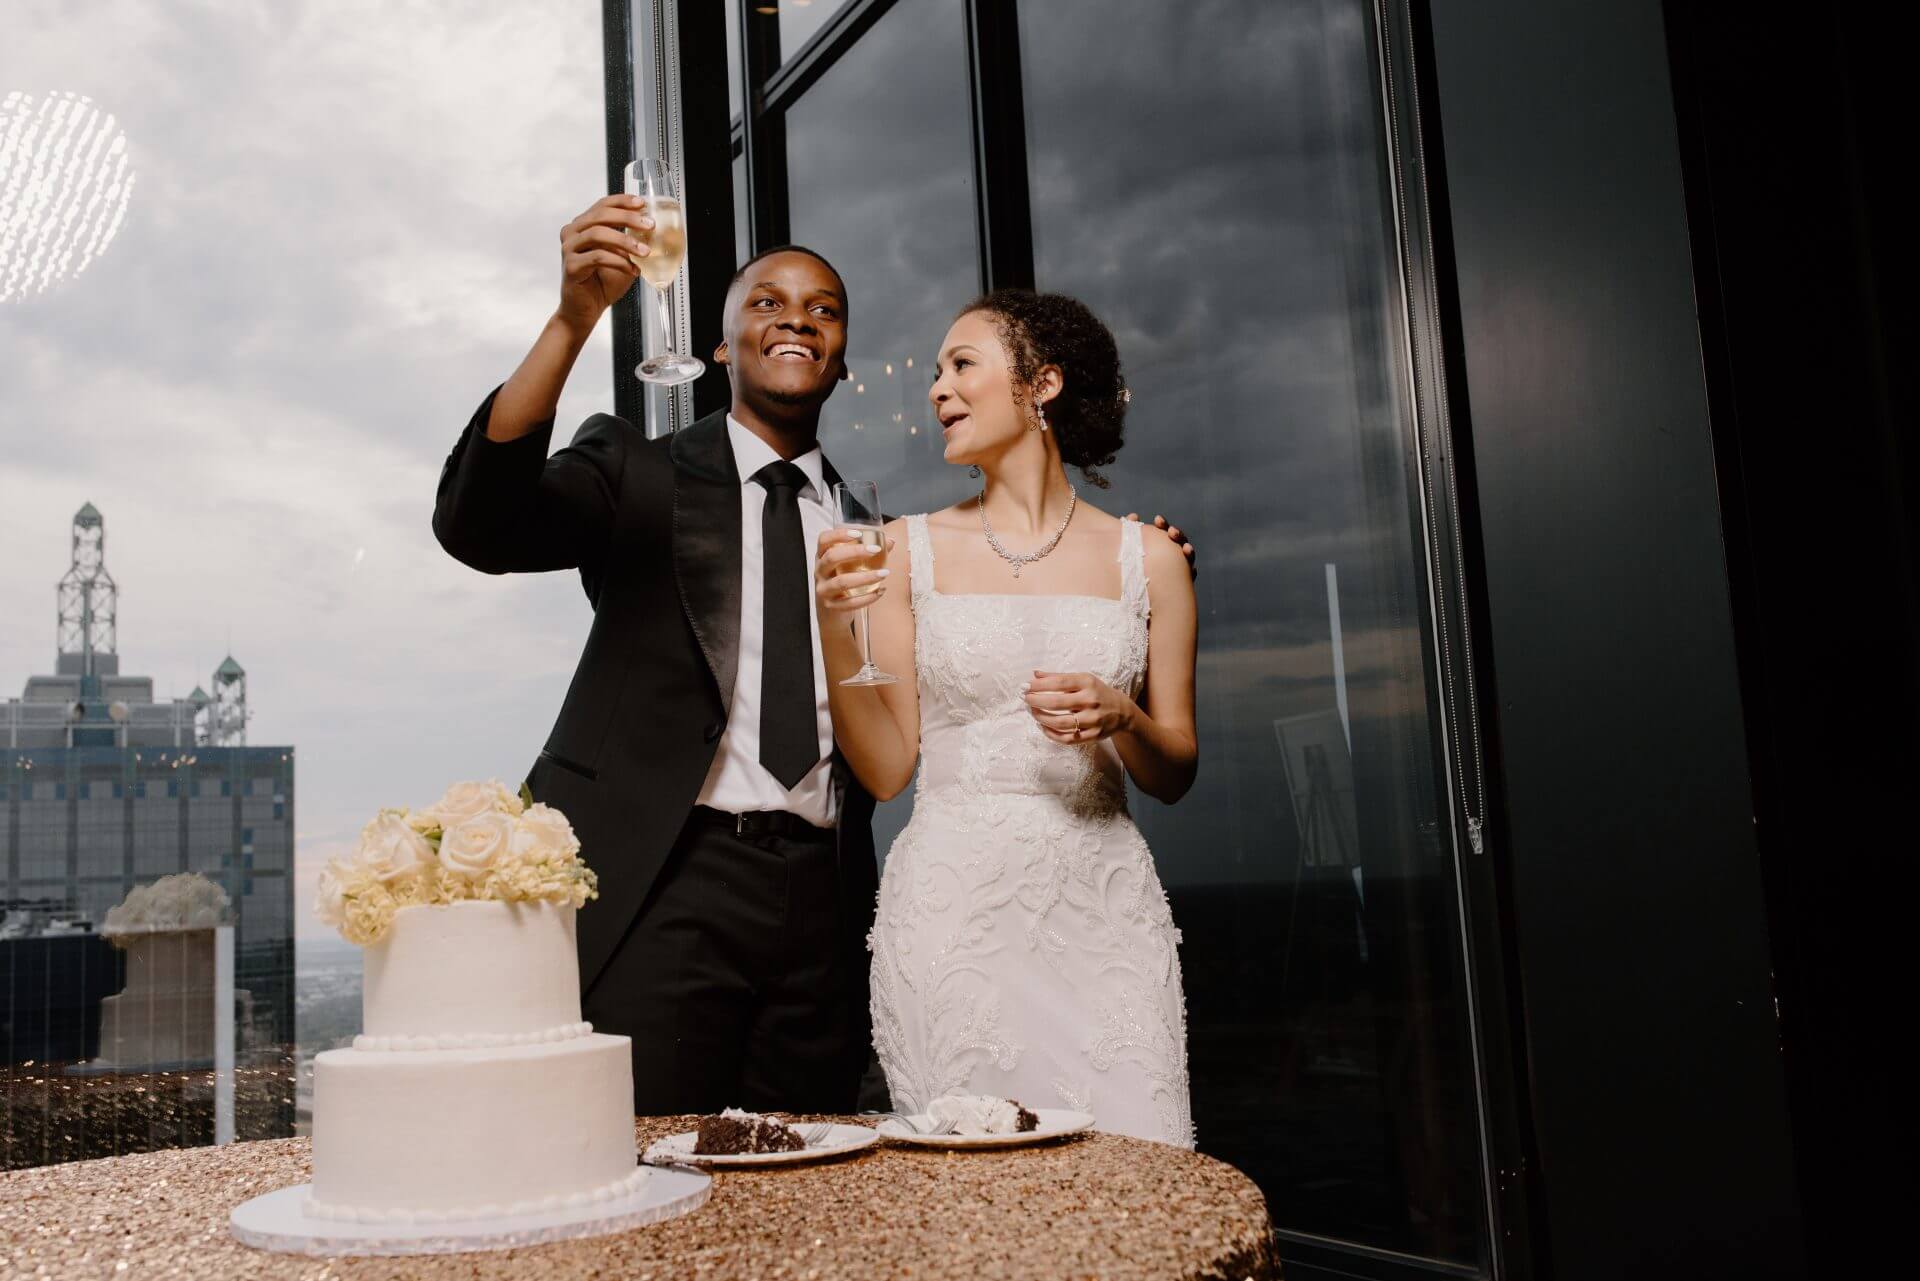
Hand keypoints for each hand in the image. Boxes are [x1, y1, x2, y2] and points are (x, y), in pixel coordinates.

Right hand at [556, 194, 652, 332]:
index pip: (602, 205)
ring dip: (625, 241)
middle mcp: (572, 233)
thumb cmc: (601, 284)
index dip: (622, 201)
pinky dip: (619, 262)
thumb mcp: (622, 257)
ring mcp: (569, 249)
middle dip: (628, 218)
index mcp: (583, 226)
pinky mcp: (571, 266)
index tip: (642, 203)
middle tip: (649, 226)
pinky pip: (598, 257)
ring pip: (598, 234)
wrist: (586, 310)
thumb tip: (652, 231)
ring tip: (644, 252)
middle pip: (600, 215)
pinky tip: (632, 270)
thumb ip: (631, 243)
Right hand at [814, 527, 894, 614]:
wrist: (830, 613)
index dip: (838, 534)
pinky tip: (880, 591)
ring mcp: (823, 590)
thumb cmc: (842, 581)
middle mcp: (819, 571)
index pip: (824, 540)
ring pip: (842, 582)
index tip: (859, 533)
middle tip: (876, 550)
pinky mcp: (831, 606)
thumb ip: (868, 552)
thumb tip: (890, 541)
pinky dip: (867, 597)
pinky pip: (849, 603)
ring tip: (884, 573)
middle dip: (855, 552)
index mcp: (822, 556)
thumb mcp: (848, 565)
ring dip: (865, 577)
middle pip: (832, 557)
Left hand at [1022, 670, 1136, 744]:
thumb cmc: (1097, 692)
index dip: (1038, 685)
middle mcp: (1091, 700)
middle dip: (1036, 701)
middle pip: (1057, 703)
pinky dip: (1051, 734)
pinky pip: (1067, 738)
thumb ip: (1058, 677)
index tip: (1024, 686)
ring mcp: (1092, 720)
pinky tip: (1042, 726)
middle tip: (1025, 699)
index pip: (1058, 683)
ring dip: (1041, 718)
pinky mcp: (1093, 735)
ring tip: (1032, 712)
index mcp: (1087, 682)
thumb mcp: (1082, 679)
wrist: (1122, 712)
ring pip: (1060, 722)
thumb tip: (1034, 674)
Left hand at [1125, 513, 1196, 578]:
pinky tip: (1192, 570)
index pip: (1163, 530)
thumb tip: (1133, 516)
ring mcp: (1179, 565)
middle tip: (1172, 532)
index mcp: (1159, 543)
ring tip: (1186, 549)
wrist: (1135, 591)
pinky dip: (1192, 572)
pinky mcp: (1182, 580)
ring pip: (1188, 556)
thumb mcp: (1129, 547)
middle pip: (1179, 540)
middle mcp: (1171, 553)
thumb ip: (1130, 530)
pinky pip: (1190, 576)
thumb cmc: (1132, 565)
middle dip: (1177, 535)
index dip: (1162, 525)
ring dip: (1189, 551)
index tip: (1157, 520)